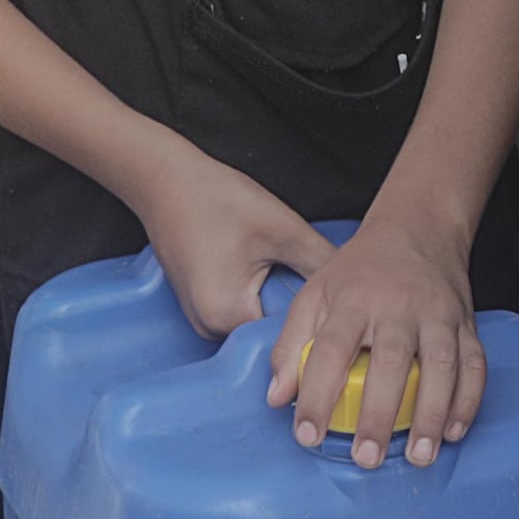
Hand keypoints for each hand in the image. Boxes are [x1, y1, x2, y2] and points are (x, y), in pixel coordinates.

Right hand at [140, 150, 341, 350]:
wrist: (165, 180)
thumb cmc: (215, 199)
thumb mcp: (282, 229)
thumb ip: (321, 262)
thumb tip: (353, 285)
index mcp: (226, 315)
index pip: (286, 339)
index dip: (314, 321)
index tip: (332, 302)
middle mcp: (208, 327)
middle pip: (270, 333)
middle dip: (296, 309)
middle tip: (311, 275)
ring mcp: (201, 317)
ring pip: (256, 320)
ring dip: (276, 300)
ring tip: (285, 266)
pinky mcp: (201, 303)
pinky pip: (240, 309)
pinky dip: (258, 293)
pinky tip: (264, 265)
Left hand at [276, 208, 485, 468]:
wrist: (419, 229)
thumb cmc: (360, 271)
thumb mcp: (315, 294)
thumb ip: (291, 345)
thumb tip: (277, 398)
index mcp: (354, 300)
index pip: (331, 349)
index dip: (317, 394)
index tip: (307, 434)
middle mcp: (399, 306)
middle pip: (392, 361)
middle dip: (380, 414)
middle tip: (367, 458)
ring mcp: (438, 315)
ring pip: (442, 366)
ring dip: (433, 414)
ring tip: (420, 457)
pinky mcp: (467, 324)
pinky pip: (475, 364)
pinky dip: (469, 400)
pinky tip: (453, 433)